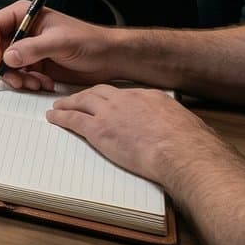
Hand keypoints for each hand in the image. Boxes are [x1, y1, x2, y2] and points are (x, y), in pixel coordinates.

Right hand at [0, 2, 122, 89]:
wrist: (109, 58)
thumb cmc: (89, 42)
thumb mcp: (60, 43)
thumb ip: (33, 49)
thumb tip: (7, 57)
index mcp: (24, 15)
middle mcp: (22, 31)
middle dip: (5, 67)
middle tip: (17, 80)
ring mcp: (28, 49)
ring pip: (6, 65)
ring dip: (18, 78)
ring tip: (35, 83)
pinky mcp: (35, 64)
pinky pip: (20, 75)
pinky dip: (28, 82)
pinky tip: (45, 83)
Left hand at [47, 85, 227, 182]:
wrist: (181, 152)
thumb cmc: (192, 144)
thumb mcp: (187, 125)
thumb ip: (176, 125)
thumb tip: (181, 133)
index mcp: (149, 97)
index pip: (126, 94)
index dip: (112, 98)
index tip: (107, 101)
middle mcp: (127, 99)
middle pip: (99, 92)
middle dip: (85, 95)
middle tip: (75, 98)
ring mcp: (111, 113)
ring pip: (82, 102)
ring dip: (68, 103)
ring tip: (58, 106)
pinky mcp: (99, 129)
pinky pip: (74, 120)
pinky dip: (61, 117)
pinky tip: (53, 117)